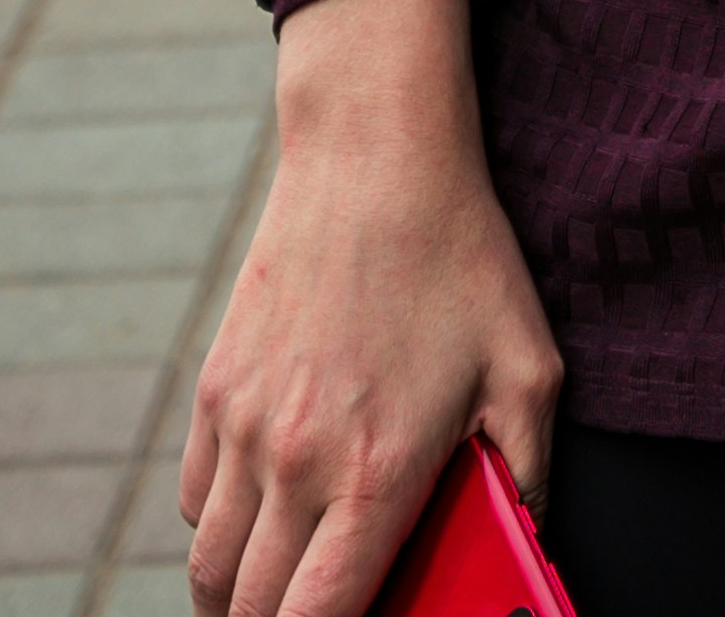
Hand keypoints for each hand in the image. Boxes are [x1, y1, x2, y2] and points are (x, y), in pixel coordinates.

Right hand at [183, 0, 557, 616]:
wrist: (375, 154)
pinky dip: (221, 528)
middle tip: (330, 601)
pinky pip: (195, 503)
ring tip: (294, 577)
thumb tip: (527, 548)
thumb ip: (528, 473)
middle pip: (251, 608)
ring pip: (210, 568)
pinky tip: (268, 509)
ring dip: (244, 591)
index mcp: (374, 471)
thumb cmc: (462, 258)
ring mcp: (244, 427)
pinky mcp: (214, 391)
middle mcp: (294, 462)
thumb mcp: (529, 364)